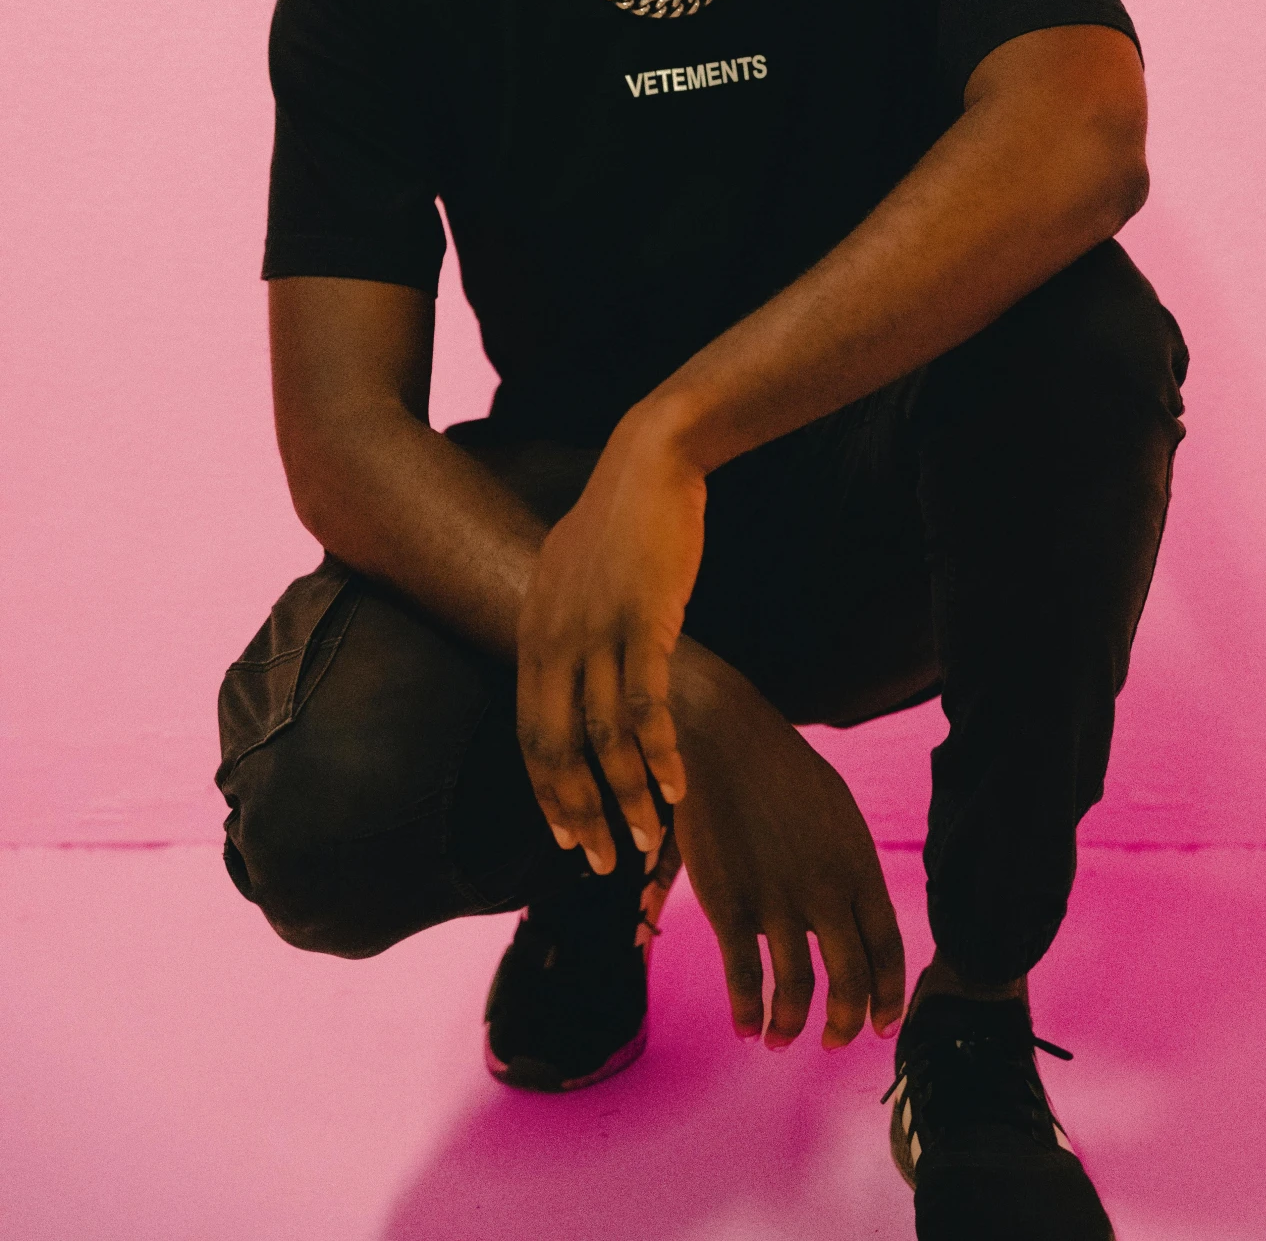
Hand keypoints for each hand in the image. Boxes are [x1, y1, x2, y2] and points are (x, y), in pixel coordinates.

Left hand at [515, 398, 706, 874]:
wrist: (649, 461)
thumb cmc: (618, 518)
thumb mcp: (568, 574)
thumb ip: (559, 627)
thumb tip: (558, 664)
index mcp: (533, 634)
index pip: (528, 733)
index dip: (547, 792)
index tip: (568, 839)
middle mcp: (553, 640)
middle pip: (555, 749)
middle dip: (580, 814)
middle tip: (604, 864)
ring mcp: (596, 632)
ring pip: (602, 738)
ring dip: (626, 797)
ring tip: (649, 843)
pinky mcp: (642, 620)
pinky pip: (646, 705)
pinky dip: (659, 753)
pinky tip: (676, 787)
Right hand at [670, 643, 905, 1049]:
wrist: (722, 737)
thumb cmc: (779, 768)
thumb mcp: (836, 811)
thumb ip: (850, 864)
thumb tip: (856, 906)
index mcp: (858, 866)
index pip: (887, 950)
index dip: (888, 996)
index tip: (880, 1025)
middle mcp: (826, 891)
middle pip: (849, 981)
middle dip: (845, 1023)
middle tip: (834, 1042)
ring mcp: (777, 902)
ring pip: (797, 991)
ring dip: (790, 1026)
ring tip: (780, 1040)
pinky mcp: (730, 906)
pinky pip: (745, 980)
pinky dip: (748, 1014)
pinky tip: (746, 1028)